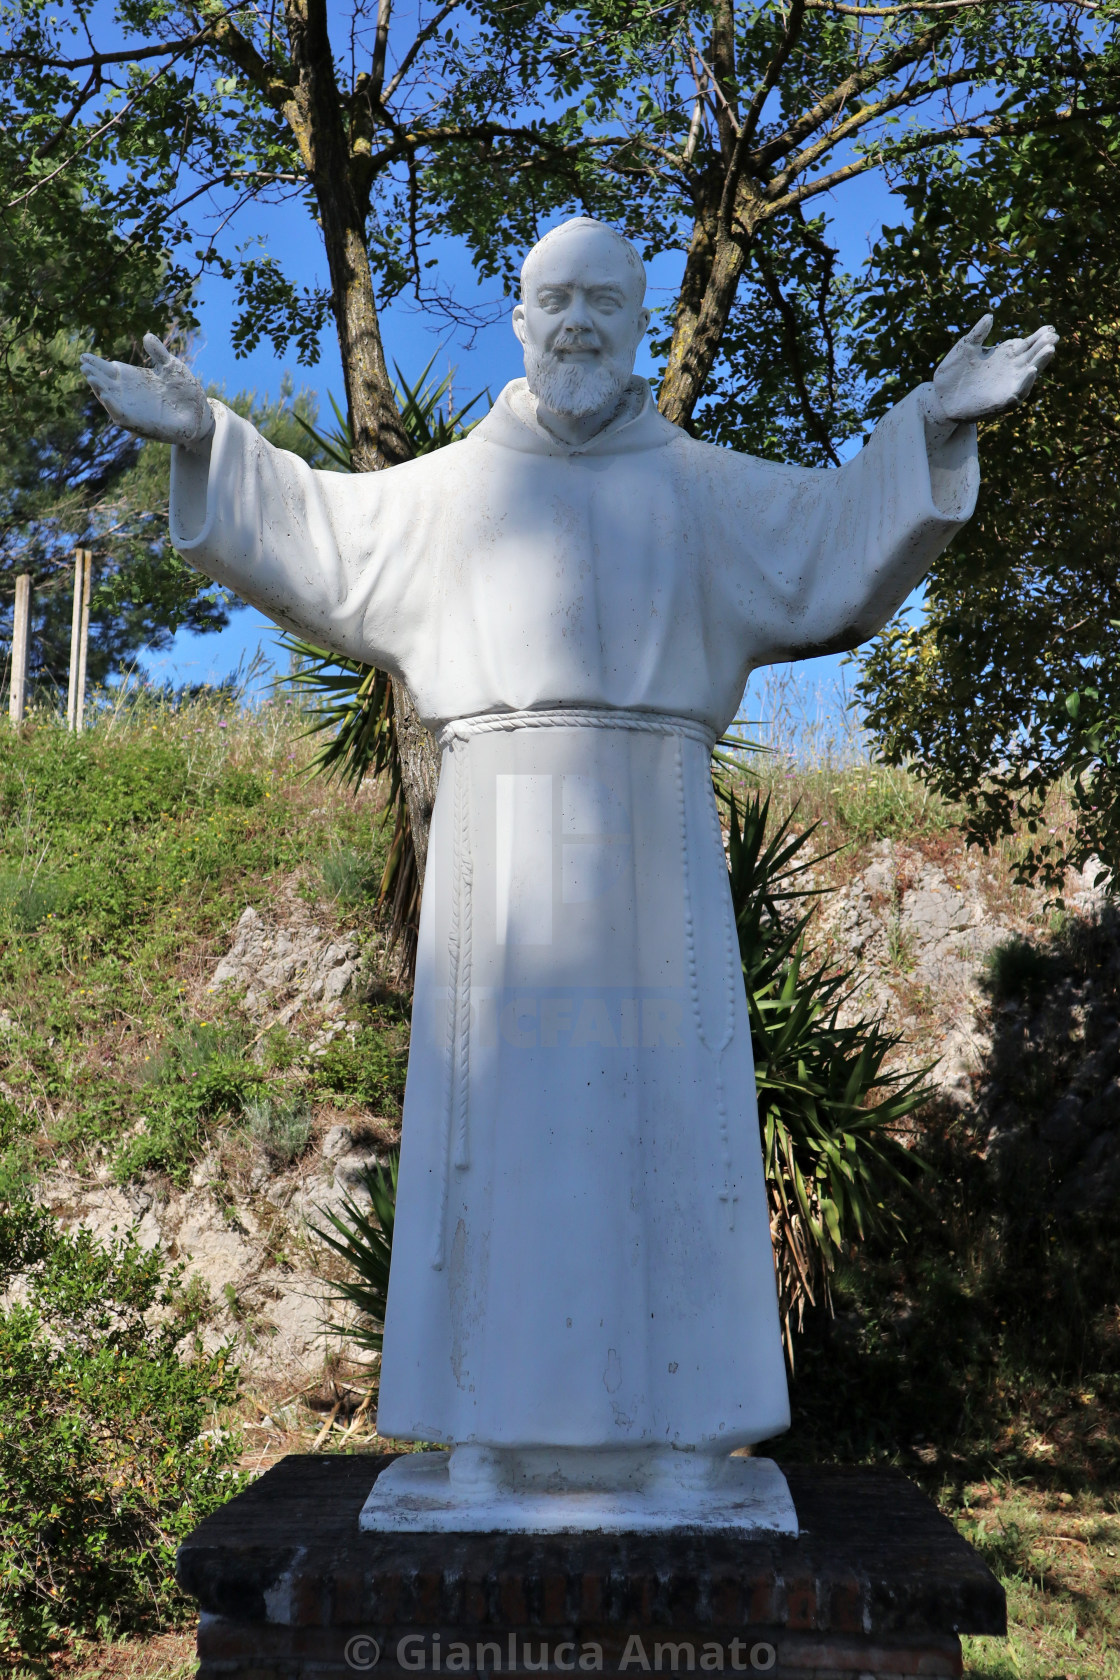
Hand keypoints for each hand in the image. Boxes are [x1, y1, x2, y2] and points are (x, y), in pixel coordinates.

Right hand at [80, 333, 213, 447]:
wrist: (199, 413)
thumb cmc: (183, 390)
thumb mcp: (171, 367)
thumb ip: (159, 353)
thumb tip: (147, 335)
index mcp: (132, 380)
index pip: (109, 371)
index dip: (96, 364)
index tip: (84, 356)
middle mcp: (128, 395)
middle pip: (105, 385)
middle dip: (94, 376)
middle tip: (84, 366)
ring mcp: (133, 411)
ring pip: (110, 401)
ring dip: (100, 390)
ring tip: (91, 378)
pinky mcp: (142, 425)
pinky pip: (123, 417)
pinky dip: (114, 407)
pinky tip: (107, 396)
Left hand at [930, 314, 1058, 424]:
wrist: (939, 397)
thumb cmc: (953, 373)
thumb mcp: (964, 348)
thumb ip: (977, 333)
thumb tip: (990, 316)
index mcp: (1004, 356)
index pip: (1027, 344)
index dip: (1039, 336)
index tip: (1049, 327)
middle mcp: (1010, 371)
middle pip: (1032, 357)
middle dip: (1044, 347)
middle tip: (1053, 336)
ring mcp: (1006, 386)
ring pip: (1029, 375)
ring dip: (1040, 363)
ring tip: (1049, 350)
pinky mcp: (999, 402)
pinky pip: (1017, 393)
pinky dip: (1025, 382)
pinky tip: (1031, 370)